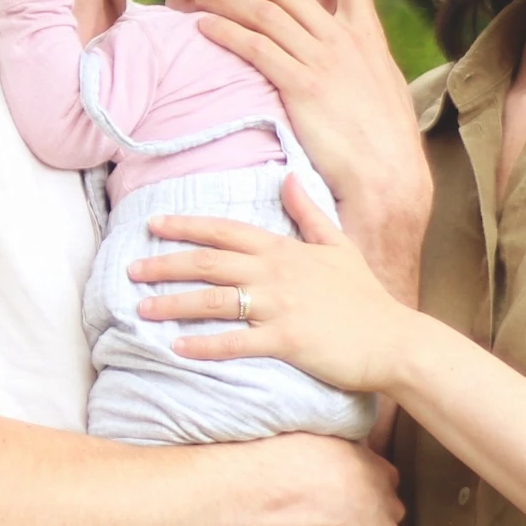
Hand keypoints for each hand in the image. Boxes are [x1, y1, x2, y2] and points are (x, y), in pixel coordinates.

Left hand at [133, 174, 418, 394]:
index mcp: (285, 249)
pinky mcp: (287, 340)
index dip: (187, 226)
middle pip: (209, 262)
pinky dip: (205, 346)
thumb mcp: (340, 245)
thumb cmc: (365, 297)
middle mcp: (277, 273)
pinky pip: (236, 342)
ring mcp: (281, 306)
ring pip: (215, 300)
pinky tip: (176, 349)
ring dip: (174, 304)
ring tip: (141, 309)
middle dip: (166, 264)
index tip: (152, 225)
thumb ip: (309, 212)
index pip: (226, 231)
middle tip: (130, 269)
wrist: (395, 339)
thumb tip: (288, 176)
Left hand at [194, 0, 430, 297]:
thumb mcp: (384, 94)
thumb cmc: (387, 146)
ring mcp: (322, 60)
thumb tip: (360, 61)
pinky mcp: (301, 86)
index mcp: (367, 38)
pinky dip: (227, 33)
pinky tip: (204, 26)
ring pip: (265, 15)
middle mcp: (343, 40)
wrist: (390, 177)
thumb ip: (366, 68)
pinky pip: (256, 48)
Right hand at [257, 433, 403, 525]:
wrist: (301, 486)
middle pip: (387, 523)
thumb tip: (334, 456)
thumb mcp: (335, 444)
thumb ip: (346, 456)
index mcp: (384, 473)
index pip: (385, 492)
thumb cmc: (307, 457)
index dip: (366, 501)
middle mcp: (392, 506)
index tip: (349, 506)